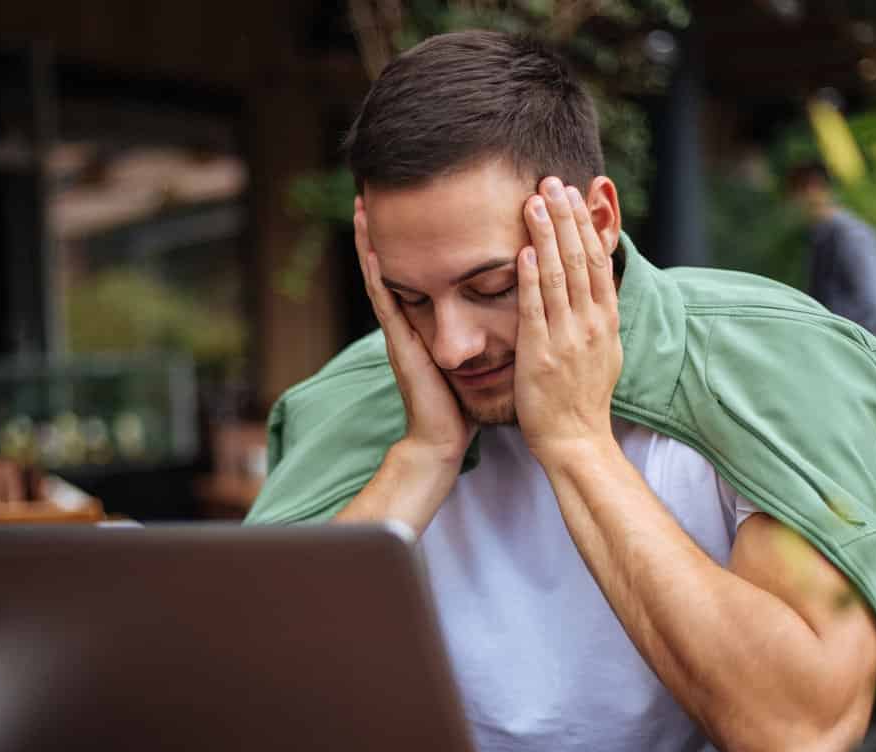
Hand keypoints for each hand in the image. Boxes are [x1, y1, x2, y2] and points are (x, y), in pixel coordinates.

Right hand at [354, 196, 473, 466]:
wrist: (444, 438)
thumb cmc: (463, 400)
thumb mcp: (477, 351)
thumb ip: (484, 326)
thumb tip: (514, 297)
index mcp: (428, 319)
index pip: (416, 269)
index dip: (411, 237)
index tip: (413, 200)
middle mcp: (409, 320)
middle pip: (393, 264)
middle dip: (381, 229)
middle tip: (372, 189)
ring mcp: (399, 331)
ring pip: (381, 276)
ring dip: (369, 241)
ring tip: (361, 206)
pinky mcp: (399, 344)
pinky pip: (385, 303)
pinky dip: (375, 275)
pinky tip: (371, 249)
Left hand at [513, 177, 621, 459]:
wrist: (575, 440)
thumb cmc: (582, 399)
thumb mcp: (603, 351)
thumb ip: (599, 316)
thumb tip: (599, 287)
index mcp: (606, 320)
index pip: (599, 260)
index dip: (586, 224)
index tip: (575, 193)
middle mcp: (591, 323)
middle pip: (581, 258)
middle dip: (566, 216)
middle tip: (552, 181)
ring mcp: (567, 337)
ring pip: (559, 274)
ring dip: (546, 234)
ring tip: (534, 200)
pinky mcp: (541, 352)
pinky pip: (535, 307)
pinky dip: (530, 276)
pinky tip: (524, 249)